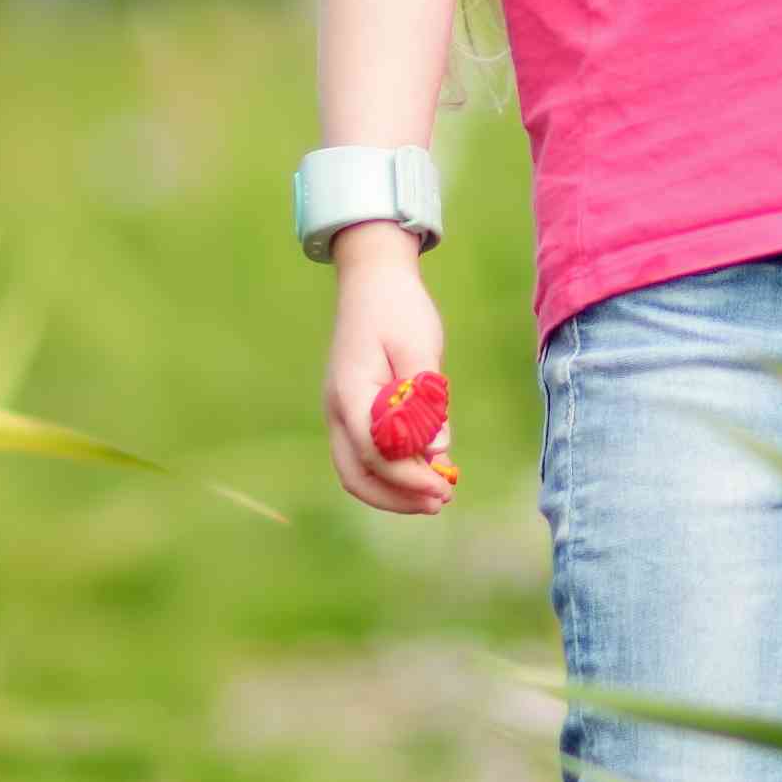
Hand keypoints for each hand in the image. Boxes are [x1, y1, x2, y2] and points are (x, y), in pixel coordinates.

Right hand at [323, 236, 457, 514]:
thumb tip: (437, 451)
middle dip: (398, 497)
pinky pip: (367, 455)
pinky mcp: (355, 412)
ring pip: (358, 471)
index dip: (408, 477)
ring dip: (395, 490)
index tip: (444, 487)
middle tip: (441, 501)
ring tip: (437, 495)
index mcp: (350, 392)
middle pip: (357, 475)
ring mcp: (342, 413)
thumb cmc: (398, 308)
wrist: (373, 280)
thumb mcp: (420, 347)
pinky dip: (394, 472)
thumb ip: (427, 401)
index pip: (374, 453)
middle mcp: (338, 409)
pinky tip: (429, 471)